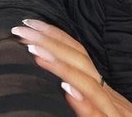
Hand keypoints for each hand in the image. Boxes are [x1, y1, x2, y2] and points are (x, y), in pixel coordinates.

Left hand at [11, 19, 131, 115]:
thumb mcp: (104, 107)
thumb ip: (88, 95)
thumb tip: (65, 84)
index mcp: (100, 87)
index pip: (77, 53)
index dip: (55, 36)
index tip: (31, 24)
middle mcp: (105, 92)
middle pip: (79, 59)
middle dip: (50, 40)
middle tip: (22, 27)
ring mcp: (109, 109)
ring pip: (86, 81)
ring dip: (61, 65)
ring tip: (35, 50)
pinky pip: (96, 112)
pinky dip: (83, 101)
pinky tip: (67, 91)